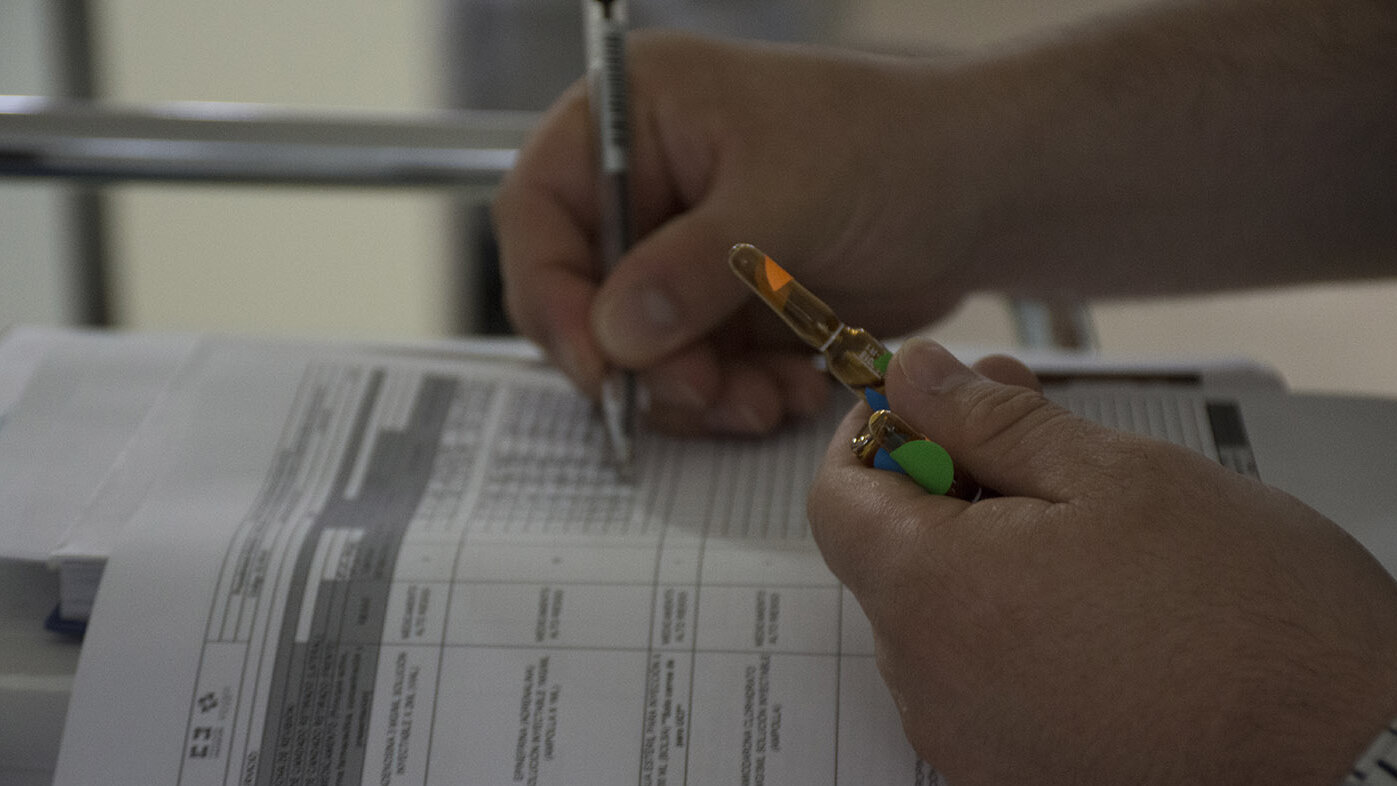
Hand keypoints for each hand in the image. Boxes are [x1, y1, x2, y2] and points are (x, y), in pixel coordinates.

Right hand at [493, 33, 993, 434]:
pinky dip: (735, 397)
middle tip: (700, 394)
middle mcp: (646, 185)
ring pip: (641, 351)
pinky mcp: (724, 305)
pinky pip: (696, 372)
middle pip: (582, 295)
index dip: (551, 294)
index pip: (539, 210)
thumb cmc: (895, 150)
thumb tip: (612, 337)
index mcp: (633, 118)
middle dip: (640, 361)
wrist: (983, 191)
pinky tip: (791, 390)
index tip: (598, 366)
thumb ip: (691, 269)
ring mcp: (684, 251)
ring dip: (695, 393)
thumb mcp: (787, 200)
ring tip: (763, 399)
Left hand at [809, 337, 1396, 783]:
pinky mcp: (1015, 772)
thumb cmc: (1250, 612)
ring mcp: (969, 740)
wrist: (1350, 754)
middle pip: (886, 557)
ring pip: (934, 615)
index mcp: (935, 596)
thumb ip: (989, 421)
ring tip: (1079, 518)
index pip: (835, 500)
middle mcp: (930, 684)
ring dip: (979, 550)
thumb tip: (911, 376)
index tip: (929, 405)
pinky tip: (1089, 595)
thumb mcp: (1114, 473)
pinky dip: (1006, 621)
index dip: (873, 438)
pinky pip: (975, 676)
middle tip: (1026, 434)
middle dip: (941, 482)